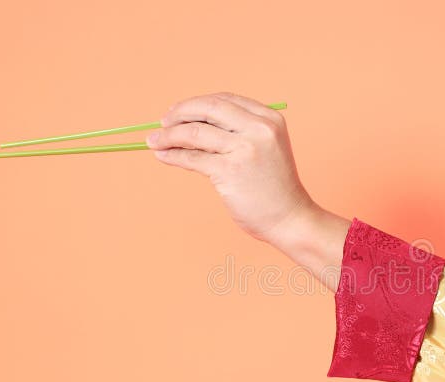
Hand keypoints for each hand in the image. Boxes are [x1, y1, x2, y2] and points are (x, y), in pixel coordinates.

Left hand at [146, 91, 312, 243]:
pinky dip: (173, 155)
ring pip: (195, 132)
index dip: (197, 104)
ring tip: (154, 142)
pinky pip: (193, 157)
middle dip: (179, 113)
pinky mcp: (231, 170)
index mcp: (269, 119)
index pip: (224, 100)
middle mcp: (259, 128)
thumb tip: (189, 124)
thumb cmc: (274, 188)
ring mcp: (245, 148)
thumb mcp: (264, 149)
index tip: (179, 112)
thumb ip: (237, 133)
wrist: (290, 219)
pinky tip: (163, 156)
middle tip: (162, 122)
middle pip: (208, 108)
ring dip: (168, 135)